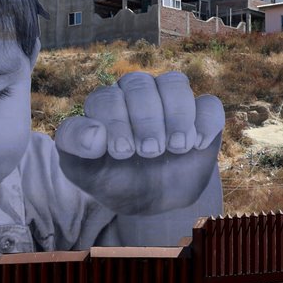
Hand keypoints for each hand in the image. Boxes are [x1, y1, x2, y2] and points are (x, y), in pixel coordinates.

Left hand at [55, 71, 223, 215]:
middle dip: (146, 119)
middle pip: (139, 84)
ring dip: (176, 115)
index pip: (106, 98)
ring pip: (174, 82)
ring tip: (176, 147)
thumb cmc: (112, 180)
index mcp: (105, 105)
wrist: (149, 201)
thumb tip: (95, 134)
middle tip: (150, 152)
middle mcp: (136, 95)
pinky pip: (209, 104)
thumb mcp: (83, 171)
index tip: (123, 154)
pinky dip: (205, 122)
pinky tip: (197, 144)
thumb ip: (73, 147)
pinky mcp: (201, 115)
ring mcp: (170, 101)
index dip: (116, 122)